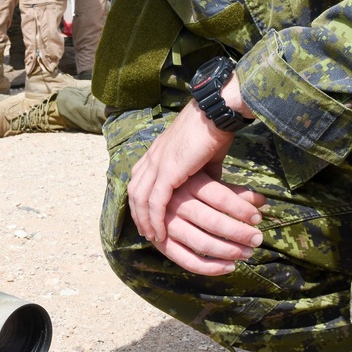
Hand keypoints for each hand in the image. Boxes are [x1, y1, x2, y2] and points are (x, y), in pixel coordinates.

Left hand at [128, 100, 263, 259]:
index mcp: (157, 151)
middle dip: (137, 213)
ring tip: (152, 238)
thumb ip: (202, 173)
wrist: (217, 113)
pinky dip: (155, 219)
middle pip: (134, 190)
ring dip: (144, 221)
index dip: (141, 200)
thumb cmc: (214, 131)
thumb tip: (211, 186)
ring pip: (140, 198)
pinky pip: (155, 201)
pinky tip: (160, 233)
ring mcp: (157, 163)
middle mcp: (151, 156)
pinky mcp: (167, 171)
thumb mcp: (205, 158)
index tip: (147, 217)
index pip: (139, 179)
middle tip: (146, 232)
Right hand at [152, 171, 265, 274]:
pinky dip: (209, 267)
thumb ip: (234, 193)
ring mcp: (166, 224)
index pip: (220, 196)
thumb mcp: (209, 183)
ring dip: (228, 251)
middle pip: (212, 221)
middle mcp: (174, 202)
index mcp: (188, 182)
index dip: (241, 209)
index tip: (258, 218)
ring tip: (247, 253)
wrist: (151, 195)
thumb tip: (262, 202)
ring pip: (200, 242)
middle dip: (239, 233)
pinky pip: (186, 260)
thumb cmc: (188, 187)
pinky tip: (229, 267)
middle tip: (257, 239)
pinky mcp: (161, 243)